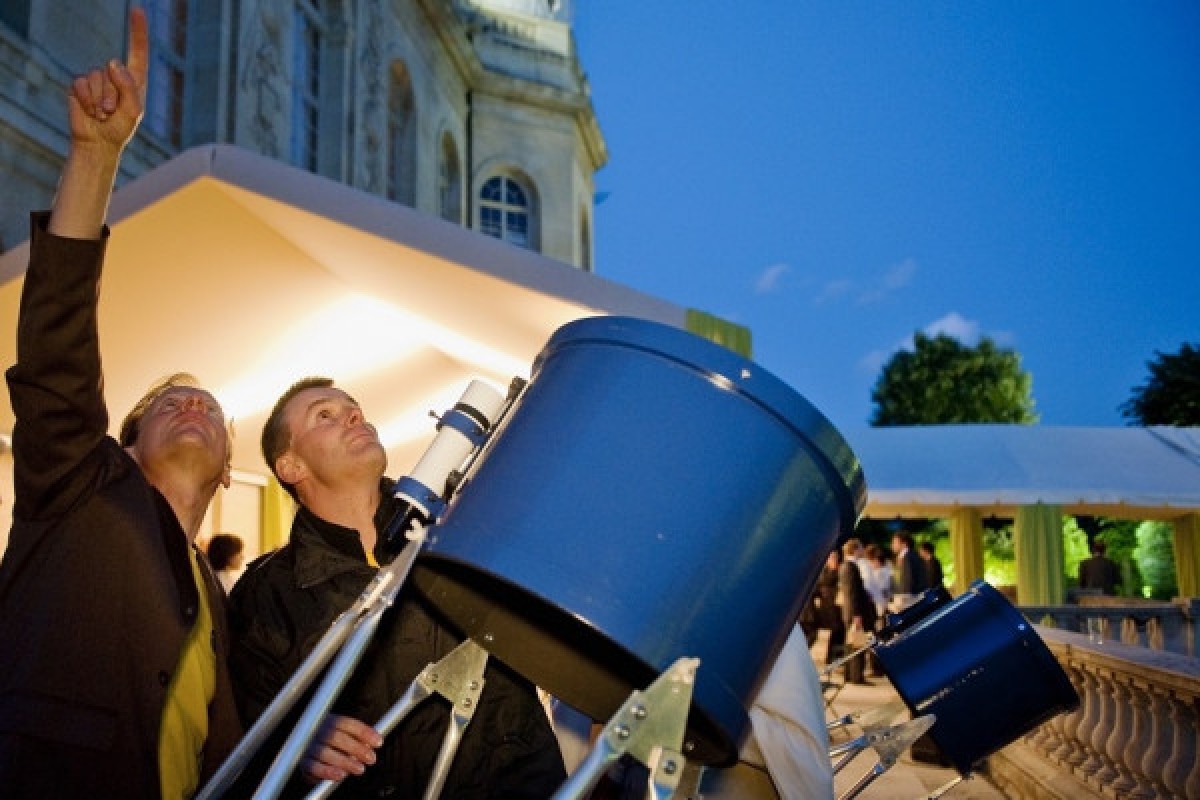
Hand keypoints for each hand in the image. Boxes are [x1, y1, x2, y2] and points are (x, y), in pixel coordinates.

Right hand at [66, 7, 147, 153]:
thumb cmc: (120, 128)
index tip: (138, 10)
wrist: (98, 142)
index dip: (137, 31)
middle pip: (114, 70)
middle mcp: (114, 75)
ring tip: (102, 114)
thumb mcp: (133, 111)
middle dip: (114, 94)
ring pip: (97, 77)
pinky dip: (87, 100)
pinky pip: (81, 83)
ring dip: (100, 100)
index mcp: (134, 80)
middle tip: (112, 113)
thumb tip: (113, 63)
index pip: (138, 52)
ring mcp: (96, 79)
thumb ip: (128, 86)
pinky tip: (90, 111)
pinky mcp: (79, 85)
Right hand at [300, 714, 383, 784]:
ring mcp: (308, 745)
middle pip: (337, 737)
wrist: (303, 748)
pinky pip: (314, 767)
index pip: (347, 724)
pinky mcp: (303, 761)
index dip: (364, 732)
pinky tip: (340, 775)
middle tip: (371, 758)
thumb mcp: (342, 734)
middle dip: (357, 748)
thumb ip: (356, 737)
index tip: (378, 742)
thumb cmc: (328, 741)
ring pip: (326, 753)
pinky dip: (327, 771)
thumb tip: (371, 744)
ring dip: (345, 761)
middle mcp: (317, 731)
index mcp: (329, 720)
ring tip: (360, 768)